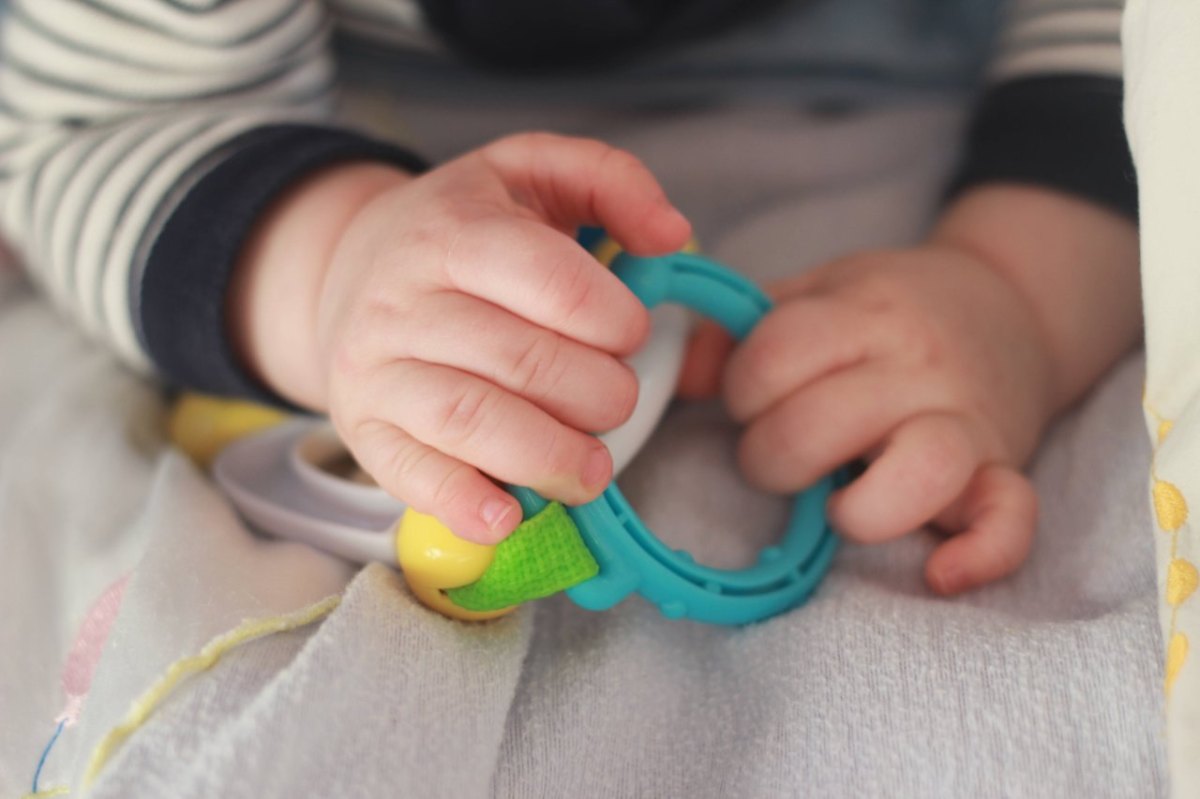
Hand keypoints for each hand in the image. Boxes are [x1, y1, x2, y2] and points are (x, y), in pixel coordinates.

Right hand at [230, 133, 690, 542]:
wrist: (347, 266)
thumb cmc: (463, 226)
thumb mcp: (531, 170)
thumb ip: (612, 180)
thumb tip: (672, 234)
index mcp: (455, 229)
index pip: (553, 284)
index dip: (615, 321)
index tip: (630, 334)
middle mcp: (403, 297)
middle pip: (522, 361)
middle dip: (598, 395)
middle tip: (616, 400)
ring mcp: (376, 367)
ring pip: (469, 421)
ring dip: (549, 457)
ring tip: (592, 471)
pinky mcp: (362, 427)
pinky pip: (409, 474)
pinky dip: (463, 503)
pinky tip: (508, 517)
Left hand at [681, 245, 1054, 593]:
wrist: (1012, 306)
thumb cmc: (890, 312)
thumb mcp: (815, 295)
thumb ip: (742, 330)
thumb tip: (683, 375)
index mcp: (862, 313)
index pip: (775, 356)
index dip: (742, 388)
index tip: (755, 398)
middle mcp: (917, 366)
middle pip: (820, 424)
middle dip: (772, 455)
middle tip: (783, 452)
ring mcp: (966, 421)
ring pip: (921, 469)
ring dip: (858, 507)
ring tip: (836, 506)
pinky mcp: (1006, 470)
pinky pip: (1010, 521)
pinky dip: (980, 556)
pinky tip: (937, 573)